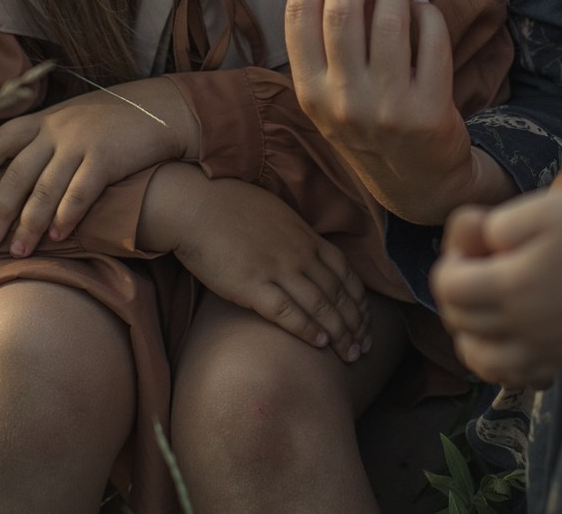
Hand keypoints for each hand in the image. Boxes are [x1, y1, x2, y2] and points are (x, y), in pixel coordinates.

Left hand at [0, 77, 195, 257]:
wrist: (158, 108)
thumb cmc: (110, 121)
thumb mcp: (69, 119)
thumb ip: (42, 140)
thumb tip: (10, 176)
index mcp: (42, 120)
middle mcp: (56, 130)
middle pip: (17, 173)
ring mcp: (81, 143)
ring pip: (45, 188)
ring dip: (29, 223)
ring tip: (19, 251)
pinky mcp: (106, 158)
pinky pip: (80, 192)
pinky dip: (66, 215)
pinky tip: (58, 234)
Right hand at [144, 164, 371, 360]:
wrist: (195, 205)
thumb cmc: (230, 206)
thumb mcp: (276, 214)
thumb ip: (296, 236)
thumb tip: (307, 252)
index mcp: (306, 237)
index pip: (346, 274)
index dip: (359, 301)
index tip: (366, 322)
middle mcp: (299, 253)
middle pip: (338, 294)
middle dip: (356, 324)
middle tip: (365, 348)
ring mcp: (277, 269)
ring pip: (320, 306)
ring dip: (339, 334)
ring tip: (350, 355)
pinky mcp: (252, 285)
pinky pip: (287, 312)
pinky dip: (307, 329)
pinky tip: (319, 345)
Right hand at [285, 0, 501, 224]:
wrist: (418, 183)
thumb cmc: (368, 124)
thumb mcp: (330, 95)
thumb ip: (325, 44)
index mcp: (309, 93)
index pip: (299, 14)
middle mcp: (343, 102)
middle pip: (341, 10)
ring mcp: (387, 108)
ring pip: (390, 20)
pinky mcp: (429, 112)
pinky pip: (431, 39)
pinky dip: (428, 13)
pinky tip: (422, 8)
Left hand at [432, 160, 561, 386]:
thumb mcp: (538, 207)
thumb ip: (492, 231)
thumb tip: (472, 251)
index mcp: (515, 285)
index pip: (449, 289)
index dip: (450, 260)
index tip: (473, 241)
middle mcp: (529, 327)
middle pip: (461, 323)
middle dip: (458, 292)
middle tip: (481, 263)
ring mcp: (552, 347)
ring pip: (483, 361)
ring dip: (472, 333)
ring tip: (488, 302)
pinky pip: (521, 377)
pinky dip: (504, 362)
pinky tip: (512, 333)